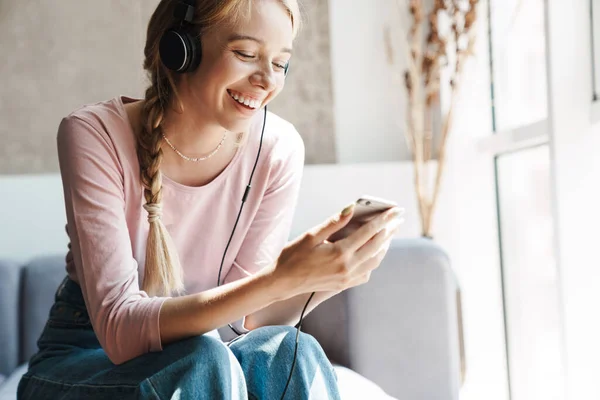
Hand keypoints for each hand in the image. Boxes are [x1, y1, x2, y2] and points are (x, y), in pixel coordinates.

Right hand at [273, 204, 402, 295]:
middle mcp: (347, 267)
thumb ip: (334, 222)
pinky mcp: (344, 285)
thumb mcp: (311, 235)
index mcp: (339, 252)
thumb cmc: (292, 256)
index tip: (395, 210)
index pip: (369, 232)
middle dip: (389, 231)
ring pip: (375, 260)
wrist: (281, 282)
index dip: (384, 219)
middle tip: (398, 219)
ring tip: (389, 233)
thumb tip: (352, 208)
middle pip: (377, 246)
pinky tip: (373, 252)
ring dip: (384, 246)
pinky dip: (373, 260)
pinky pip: (366, 272)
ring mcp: (347, 278)